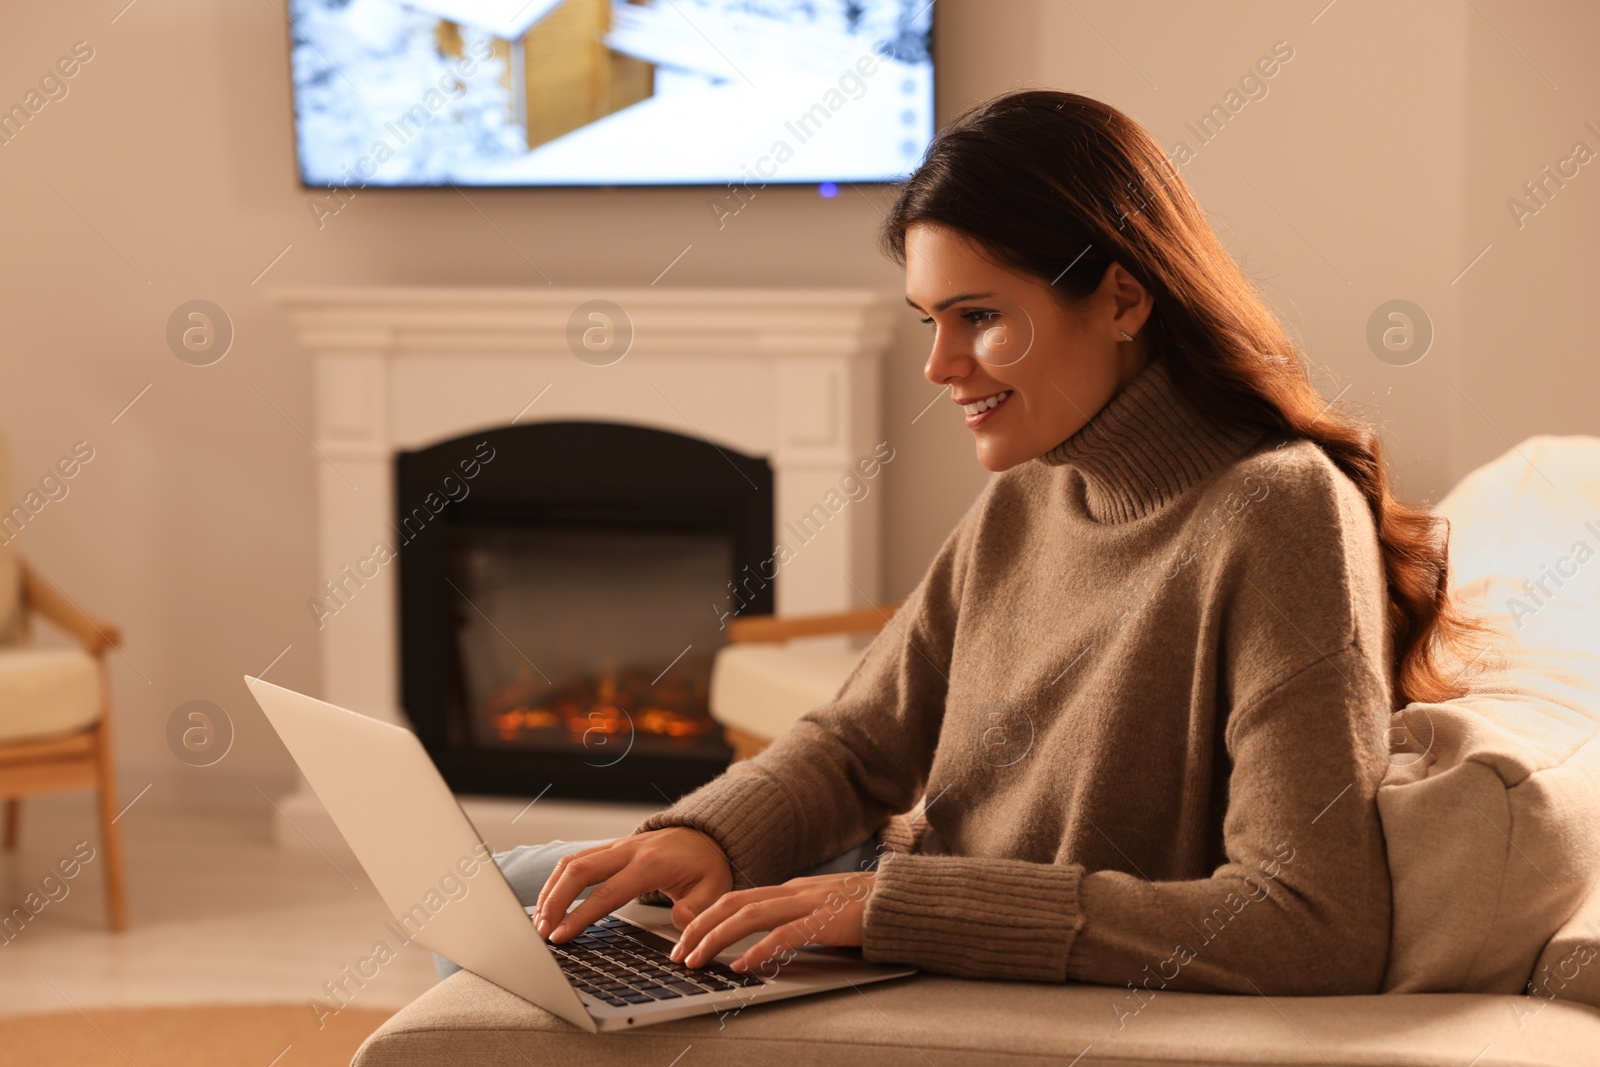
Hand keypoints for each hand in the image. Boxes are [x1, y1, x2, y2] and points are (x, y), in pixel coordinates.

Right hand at [533, 827, 732, 941]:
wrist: (706, 836)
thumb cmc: (707, 865)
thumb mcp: (714, 888)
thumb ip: (697, 908)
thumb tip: (679, 924)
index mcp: (650, 864)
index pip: (607, 893)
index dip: (581, 916)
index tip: (560, 936)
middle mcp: (628, 851)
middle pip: (579, 871)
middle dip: (555, 901)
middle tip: (541, 932)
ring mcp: (617, 847)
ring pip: (572, 862)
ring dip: (551, 890)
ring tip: (539, 921)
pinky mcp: (610, 849)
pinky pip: (577, 859)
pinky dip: (558, 880)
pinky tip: (549, 901)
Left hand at [669, 870, 874, 975]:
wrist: (906, 900)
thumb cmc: (868, 908)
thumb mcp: (824, 909)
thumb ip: (796, 919)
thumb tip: (766, 941)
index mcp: (792, 889)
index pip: (737, 898)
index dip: (706, 916)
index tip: (684, 938)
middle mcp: (795, 891)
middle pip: (733, 903)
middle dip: (699, 927)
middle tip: (678, 953)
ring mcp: (810, 903)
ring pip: (750, 915)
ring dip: (717, 938)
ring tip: (697, 960)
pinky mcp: (828, 921)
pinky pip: (786, 935)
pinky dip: (759, 950)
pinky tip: (742, 965)